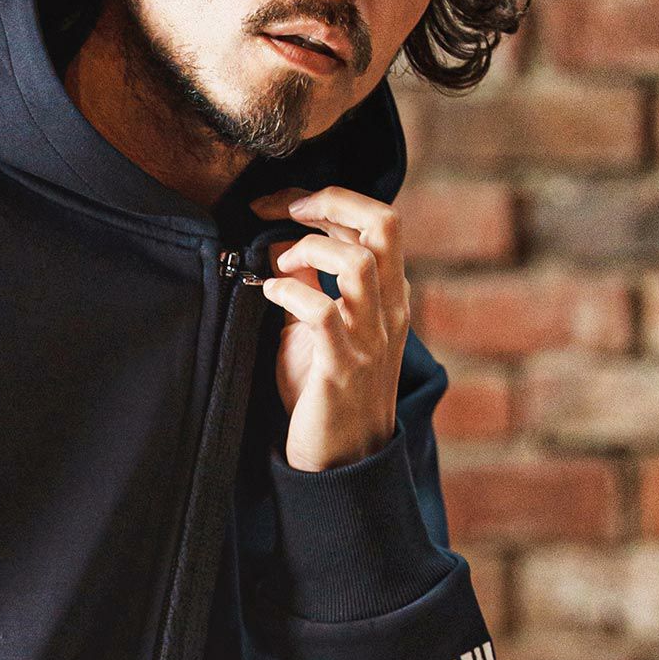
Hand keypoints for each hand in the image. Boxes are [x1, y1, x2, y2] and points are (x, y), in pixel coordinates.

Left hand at [246, 185, 409, 470]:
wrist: (340, 459)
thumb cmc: (324, 392)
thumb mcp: (318, 329)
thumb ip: (309, 285)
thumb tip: (281, 242)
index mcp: (389, 296)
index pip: (382, 221)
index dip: (332, 200)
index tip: (287, 203)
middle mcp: (389, 310)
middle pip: (384, 225)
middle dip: (330, 203)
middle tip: (285, 212)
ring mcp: (370, 339)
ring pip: (360, 262)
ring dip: (310, 248)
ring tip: (280, 263)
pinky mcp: (342, 367)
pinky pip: (323, 312)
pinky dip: (290, 291)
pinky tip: (268, 294)